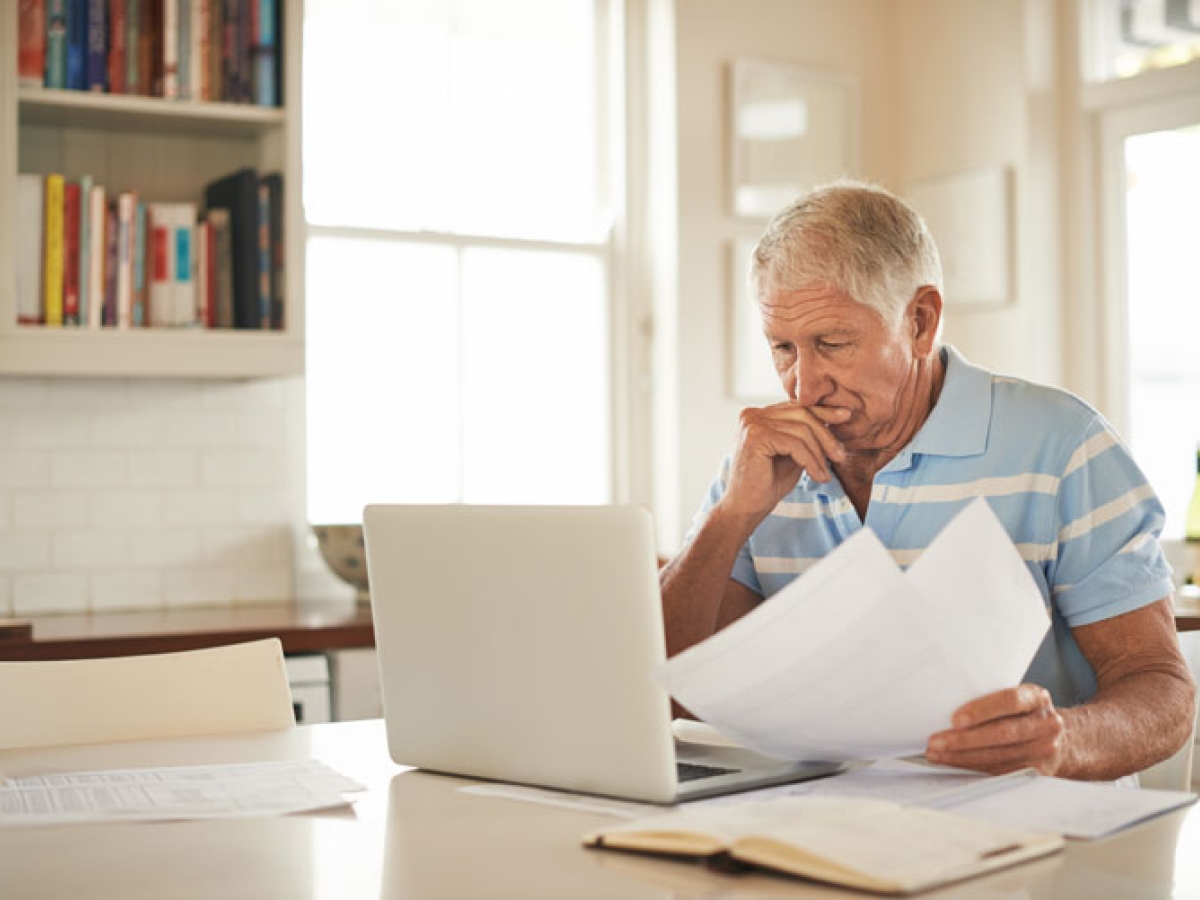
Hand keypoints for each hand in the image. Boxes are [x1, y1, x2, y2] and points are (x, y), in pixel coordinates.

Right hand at [720, 401, 849, 518]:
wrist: (746, 507)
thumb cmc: (768, 483)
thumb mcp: (793, 454)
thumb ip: (806, 436)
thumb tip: (834, 419)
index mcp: (760, 415)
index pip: (797, 406)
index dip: (823, 411)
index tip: (845, 416)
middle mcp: (753, 414)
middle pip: (802, 414)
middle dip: (825, 436)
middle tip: (840, 456)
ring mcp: (752, 423)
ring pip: (801, 430)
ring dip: (819, 453)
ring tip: (826, 473)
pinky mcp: (755, 437)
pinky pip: (794, 444)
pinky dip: (810, 461)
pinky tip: (817, 476)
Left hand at [925, 684, 1065, 774]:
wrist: (1065, 740)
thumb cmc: (1027, 713)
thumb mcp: (1020, 696)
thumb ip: (993, 698)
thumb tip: (945, 702)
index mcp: (1037, 698)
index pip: (1010, 701)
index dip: (982, 710)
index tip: (955, 719)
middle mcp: (1045, 724)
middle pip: (1002, 733)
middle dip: (964, 740)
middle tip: (935, 741)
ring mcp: (1044, 750)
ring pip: (998, 756)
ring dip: (962, 757)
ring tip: (936, 754)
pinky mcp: (1037, 772)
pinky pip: (1000, 771)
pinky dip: (972, 767)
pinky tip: (953, 763)